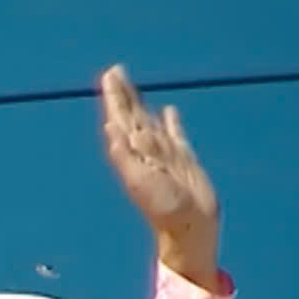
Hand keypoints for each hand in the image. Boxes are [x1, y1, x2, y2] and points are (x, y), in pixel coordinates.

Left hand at [99, 64, 221, 288]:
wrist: (190, 226)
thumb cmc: (164, 208)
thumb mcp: (140, 183)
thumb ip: (124, 157)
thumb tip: (110, 130)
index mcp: (133, 153)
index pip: (121, 119)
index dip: (114, 99)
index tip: (108, 77)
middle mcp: (146, 150)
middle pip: (132, 115)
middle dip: (123, 94)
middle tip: (115, 71)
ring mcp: (165, 153)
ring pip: (150, 121)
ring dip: (140, 103)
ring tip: (132, 86)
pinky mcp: (184, 158)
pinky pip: (175, 133)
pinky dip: (170, 121)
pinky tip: (168, 111)